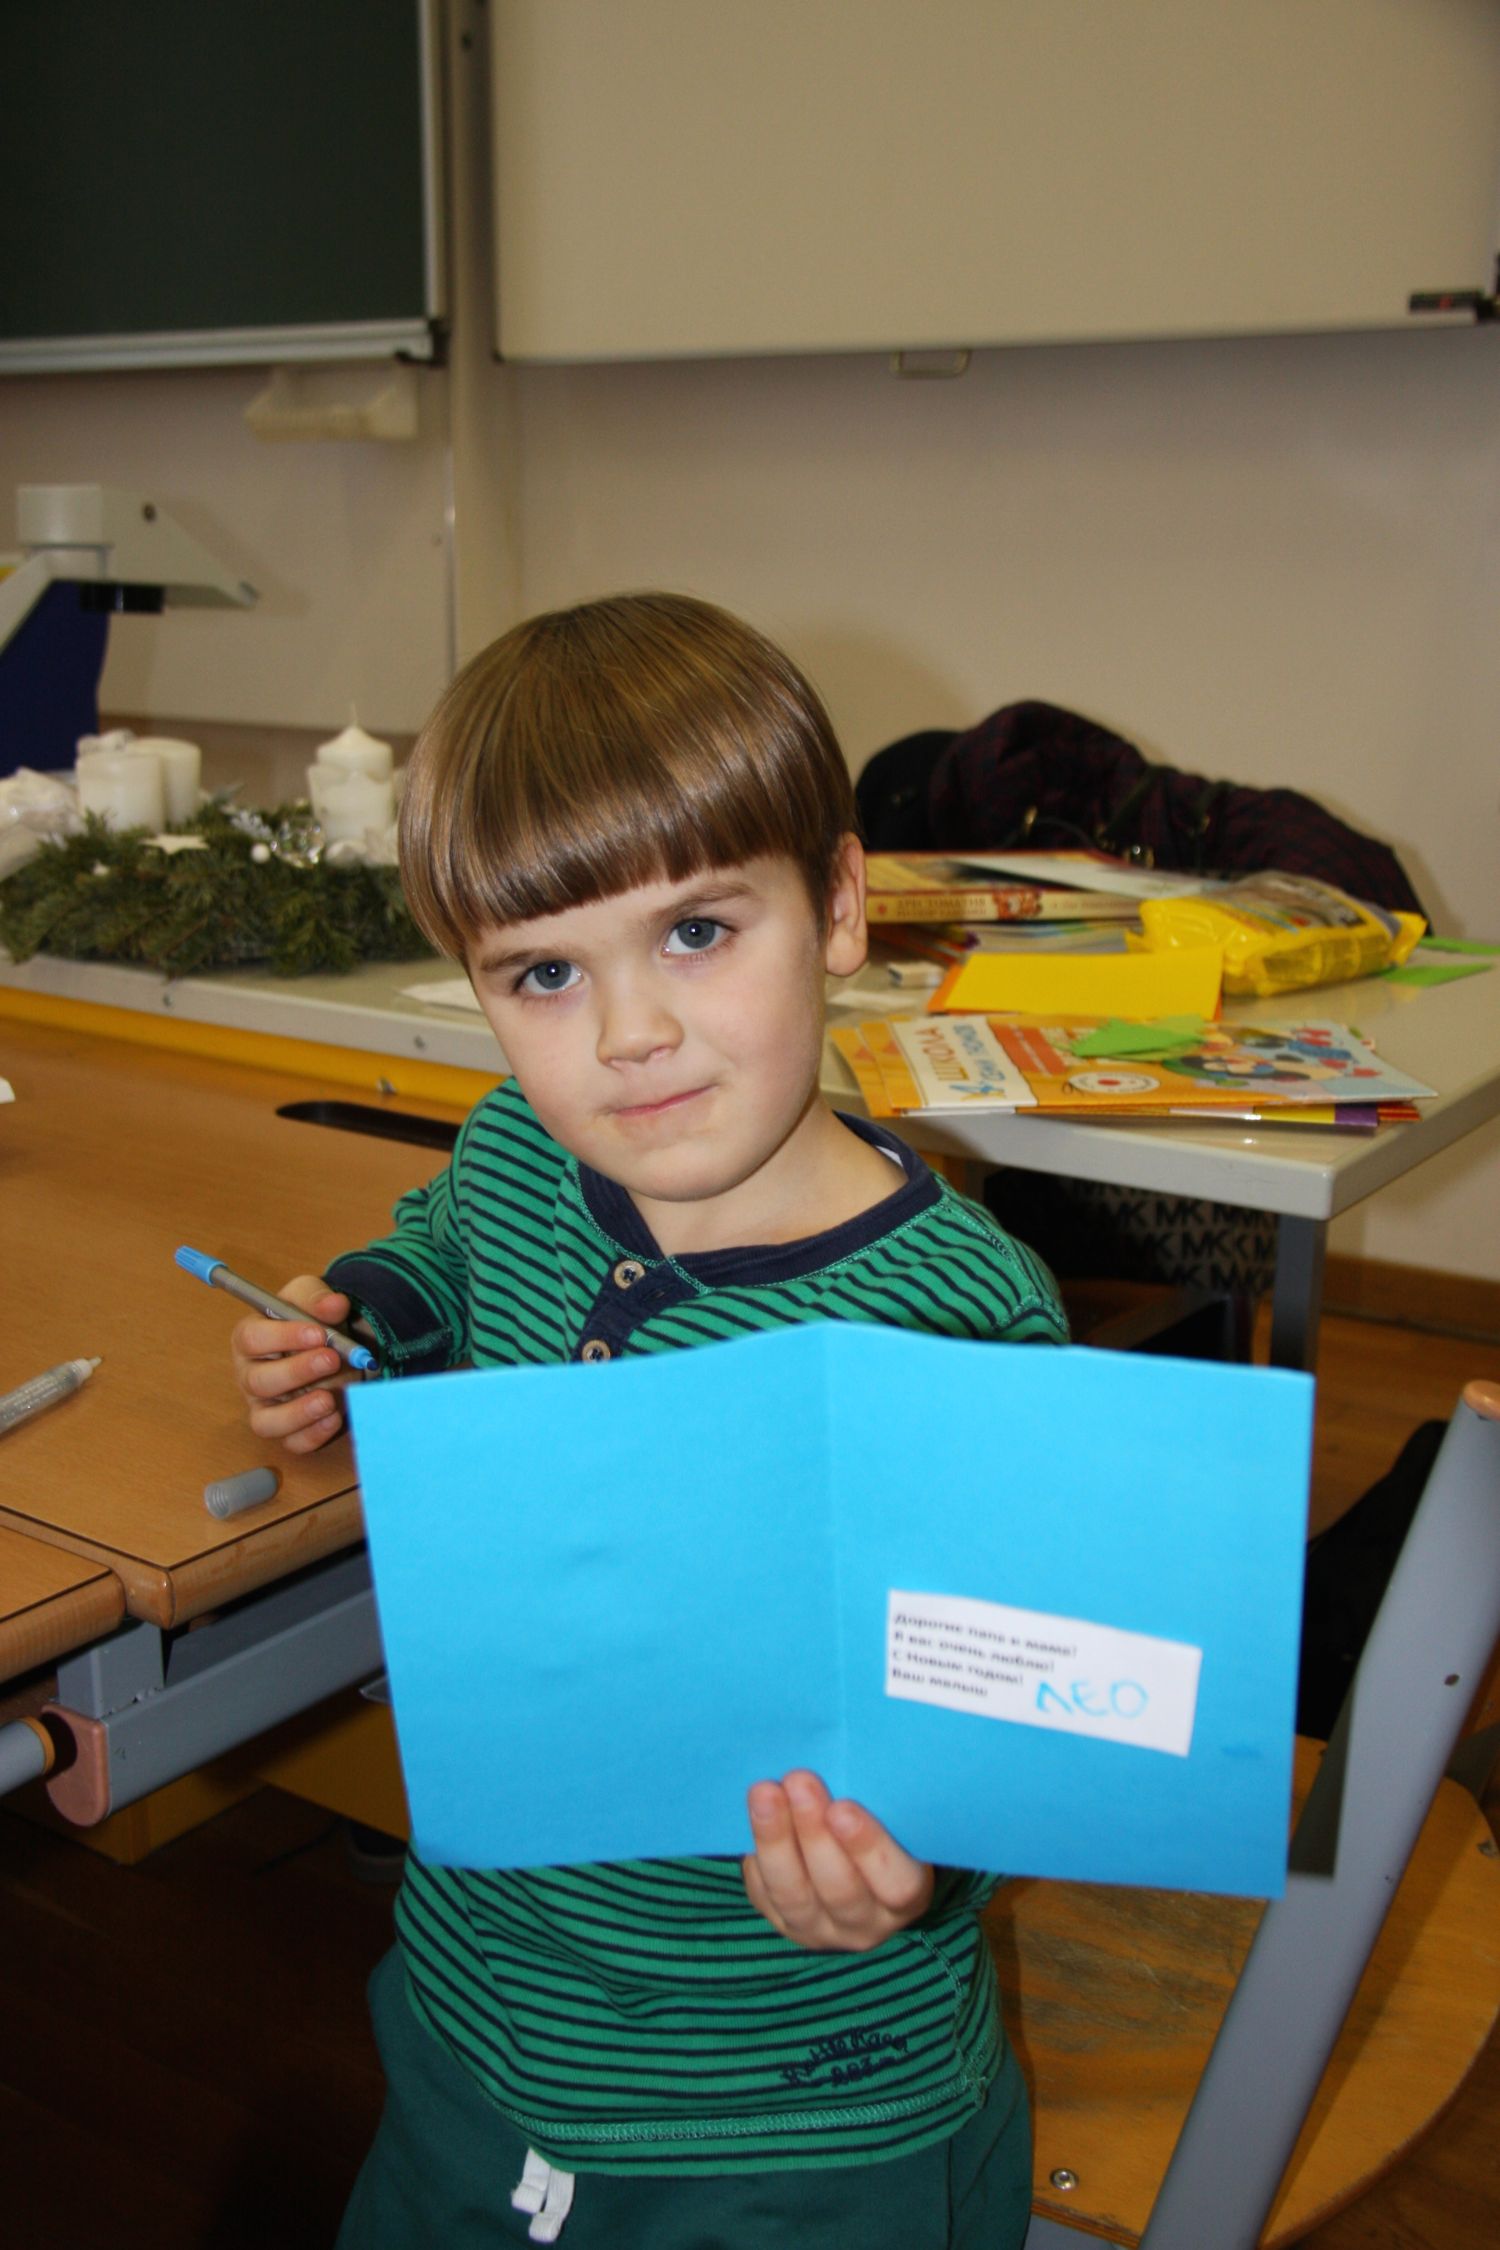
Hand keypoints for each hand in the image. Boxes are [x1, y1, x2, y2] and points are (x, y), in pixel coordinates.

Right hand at [231, 1274, 355, 1455]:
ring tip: (328, 1399)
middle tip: (332, 1359)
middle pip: (258, 1382)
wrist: (333, 1346)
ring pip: (266, 1422)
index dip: (283, 1337)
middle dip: (296, 1372)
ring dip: (298, 1414)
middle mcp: (250, 1376)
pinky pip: (292, 1442)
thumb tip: (334, 1304)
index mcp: (249, 1339)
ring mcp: (265, 1407)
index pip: (251, 1339)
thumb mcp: (310, 1297)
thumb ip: (317, 1298)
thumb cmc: (310, 1320)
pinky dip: (312, 1435)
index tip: (318, 1333)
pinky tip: (334, 1419)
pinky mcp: (287, 1431)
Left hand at [742, 1769, 933, 1951]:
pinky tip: (752, 1819)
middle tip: (799, 1781)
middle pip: (839, 1887)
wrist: (852, 1866)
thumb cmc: (881, 1827)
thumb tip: (854, 1748)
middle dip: (814, 1833)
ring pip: (794, 1894)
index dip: (869, 1847)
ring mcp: (822, 1929)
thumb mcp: (895, 1821)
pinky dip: (758, 1857)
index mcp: (906, 1896)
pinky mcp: (785, 1923)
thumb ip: (881, 1800)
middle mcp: (866, 1923)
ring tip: (764, 1793)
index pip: (897, 1883)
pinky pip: (766, 1895)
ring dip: (776, 1839)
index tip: (843, 1807)